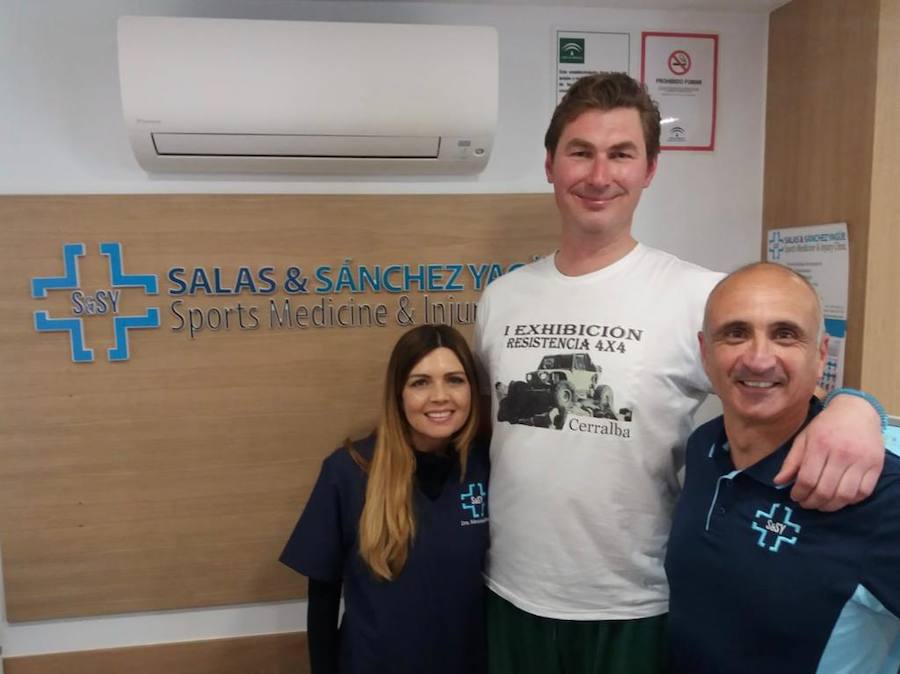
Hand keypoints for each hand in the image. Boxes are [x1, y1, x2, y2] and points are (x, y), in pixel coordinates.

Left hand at [774, 394, 884, 510]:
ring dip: (831, 506)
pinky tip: (840, 499)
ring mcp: (861, 461)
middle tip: (806, 504)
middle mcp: (842, 454)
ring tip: (821, 505)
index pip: (808, 479)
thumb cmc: (826, 425)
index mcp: (820, 445)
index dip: (799, 493)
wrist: (857, 411)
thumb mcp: (804, 438)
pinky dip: (850, 501)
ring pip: (845, 495)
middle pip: (826, 490)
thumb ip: (791, 461)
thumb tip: (778, 482)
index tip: (795, 497)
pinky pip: (864, 492)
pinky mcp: (876, 466)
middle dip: (812, 502)